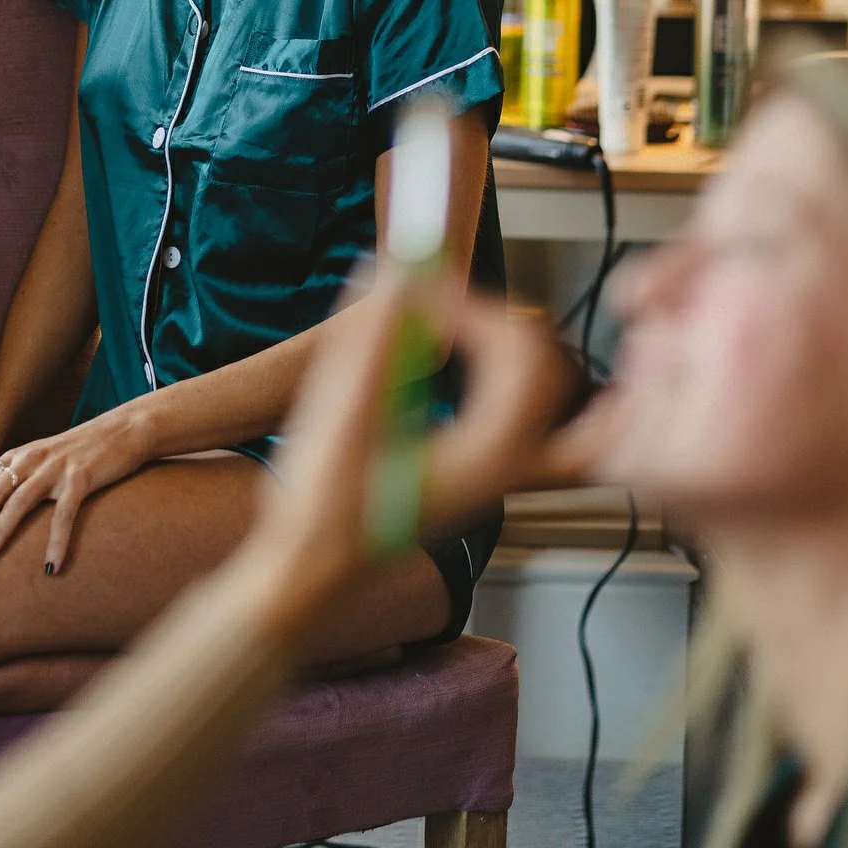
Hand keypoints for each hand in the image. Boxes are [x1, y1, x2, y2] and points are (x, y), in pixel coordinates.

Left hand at [0, 405, 151, 573]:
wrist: (125, 430)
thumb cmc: (82, 450)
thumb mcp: (44, 457)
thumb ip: (20, 473)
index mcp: (20, 454)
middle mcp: (32, 458)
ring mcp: (56, 467)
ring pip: (19, 501)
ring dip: (0, 530)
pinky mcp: (82, 477)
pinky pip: (64, 515)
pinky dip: (56, 542)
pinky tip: (51, 567)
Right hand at [239, 270, 568, 627]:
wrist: (309, 574)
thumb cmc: (323, 515)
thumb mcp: (342, 416)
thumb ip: (375, 340)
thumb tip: (401, 272)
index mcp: (490, 458)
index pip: (523, 358)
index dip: (475, 307)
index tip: (422, 289)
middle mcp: (504, 464)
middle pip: (538, 362)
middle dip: (488, 314)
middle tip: (431, 293)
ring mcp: (492, 467)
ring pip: (526, 380)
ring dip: (485, 335)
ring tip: (428, 315)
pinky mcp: (471, 464)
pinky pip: (502, 399)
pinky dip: (479, 361)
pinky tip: (427, 351)